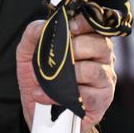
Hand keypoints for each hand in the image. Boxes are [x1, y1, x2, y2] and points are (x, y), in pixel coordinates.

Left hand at [16, 14, 116, 132]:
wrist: (36, 108)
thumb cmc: (37, 76)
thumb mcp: (28, 51)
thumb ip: (35, 32)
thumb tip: (45, 25)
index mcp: (89, 40)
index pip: (96, 25)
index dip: (85, 23)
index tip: (70, 27)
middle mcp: (102, 58)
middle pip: (101, 45)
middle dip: (75, 48)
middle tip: (57, 57)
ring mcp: (105, 80)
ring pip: (94, 71)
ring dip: (67, 75)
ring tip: (48, 80)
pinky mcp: (101, 102)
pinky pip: (88, 96)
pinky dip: (62, 96)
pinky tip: (46, 96)